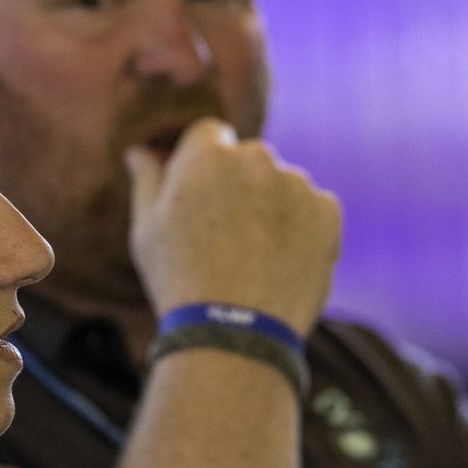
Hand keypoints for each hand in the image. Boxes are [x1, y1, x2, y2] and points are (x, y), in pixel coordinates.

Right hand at [126, 119, 341, 336]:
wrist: (234, 332)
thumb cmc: (179, 279)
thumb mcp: (146, 228)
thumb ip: (148, 179)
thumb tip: (141, 151)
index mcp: (208, 152)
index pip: (210, 135)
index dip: (204, 167)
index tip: (203, 201)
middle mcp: (256, 157)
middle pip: (249, 159)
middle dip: (240, 185)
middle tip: (227, 236)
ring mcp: (296, 183)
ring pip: (283, 185)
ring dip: (273, 206)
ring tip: (255, 257)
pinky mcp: (327, 211)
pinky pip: (314, 209)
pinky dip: (303, 229)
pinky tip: (281, 262)